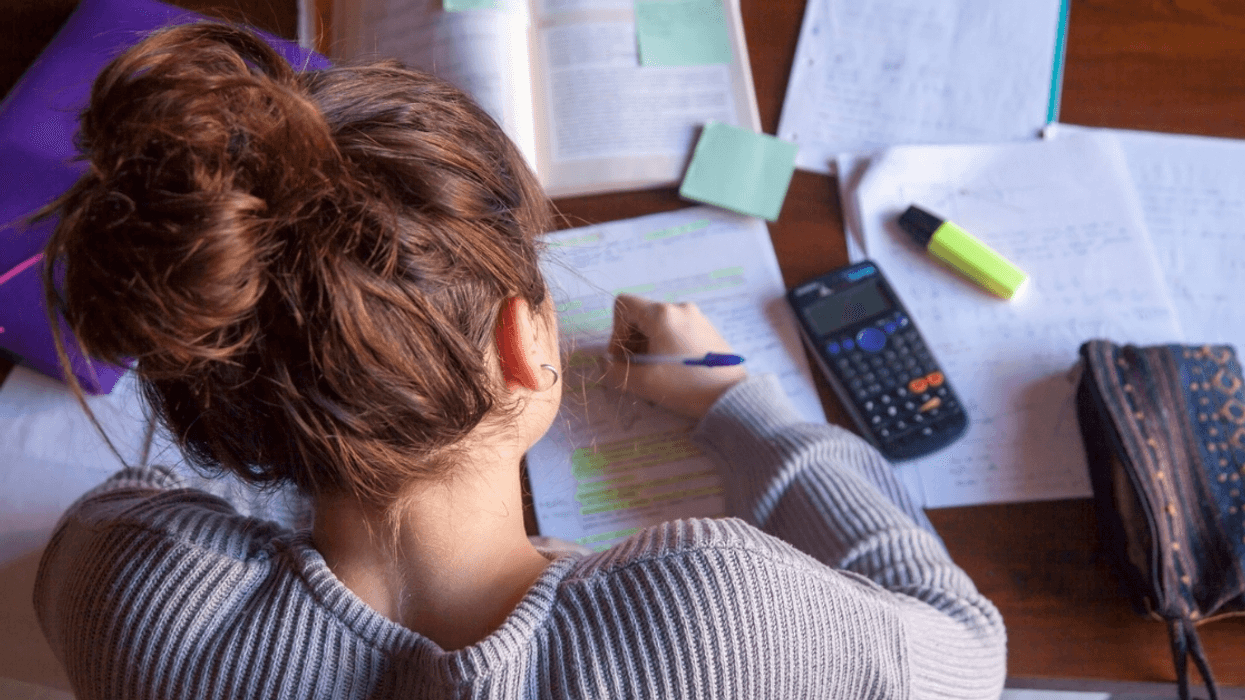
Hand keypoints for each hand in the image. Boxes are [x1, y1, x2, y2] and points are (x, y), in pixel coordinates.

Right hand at [602, 294, 746, 419]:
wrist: (732, 397)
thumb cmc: (686, 386)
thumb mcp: (644, 383)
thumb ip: (616, 372)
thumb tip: (607, 365)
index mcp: (662, 314)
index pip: (624, 305)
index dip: (615, 330)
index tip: (622, 356)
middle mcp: (679, 308)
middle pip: (641, 315)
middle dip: (632, 341)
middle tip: (635, 368)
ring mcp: (696, 317)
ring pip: (659, 324)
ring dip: (648, 345)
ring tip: (654, 372)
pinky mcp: (707, 329)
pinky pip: (676, 330)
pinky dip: (666, 345)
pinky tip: (673, 370)